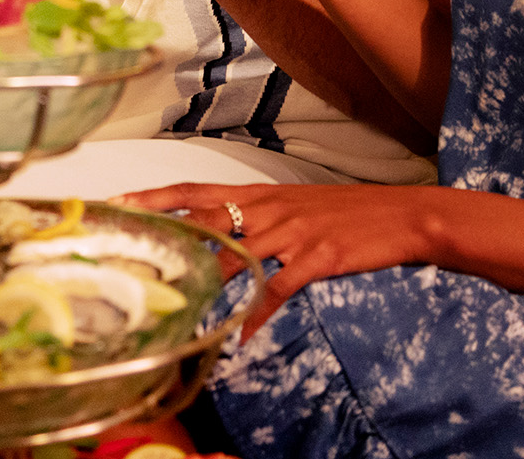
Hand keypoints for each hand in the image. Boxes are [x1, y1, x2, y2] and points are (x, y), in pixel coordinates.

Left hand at [119, 182, 440, 338]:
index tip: (120, 201)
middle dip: (163, 231)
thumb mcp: (297, 203)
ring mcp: (292, 233)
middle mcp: (270, 209)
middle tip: (128, 247)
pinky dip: (258, 312)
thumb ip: (260, 214)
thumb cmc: (349, 211)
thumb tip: (224, 230)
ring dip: (204, 279)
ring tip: (175, 299)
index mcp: (261, 195)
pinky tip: (241, 333)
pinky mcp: (316, 258)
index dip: (155, 195)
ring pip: (236, 254)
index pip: (196, 190)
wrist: (403, 214)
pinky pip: (278, 288)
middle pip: (204, 218)